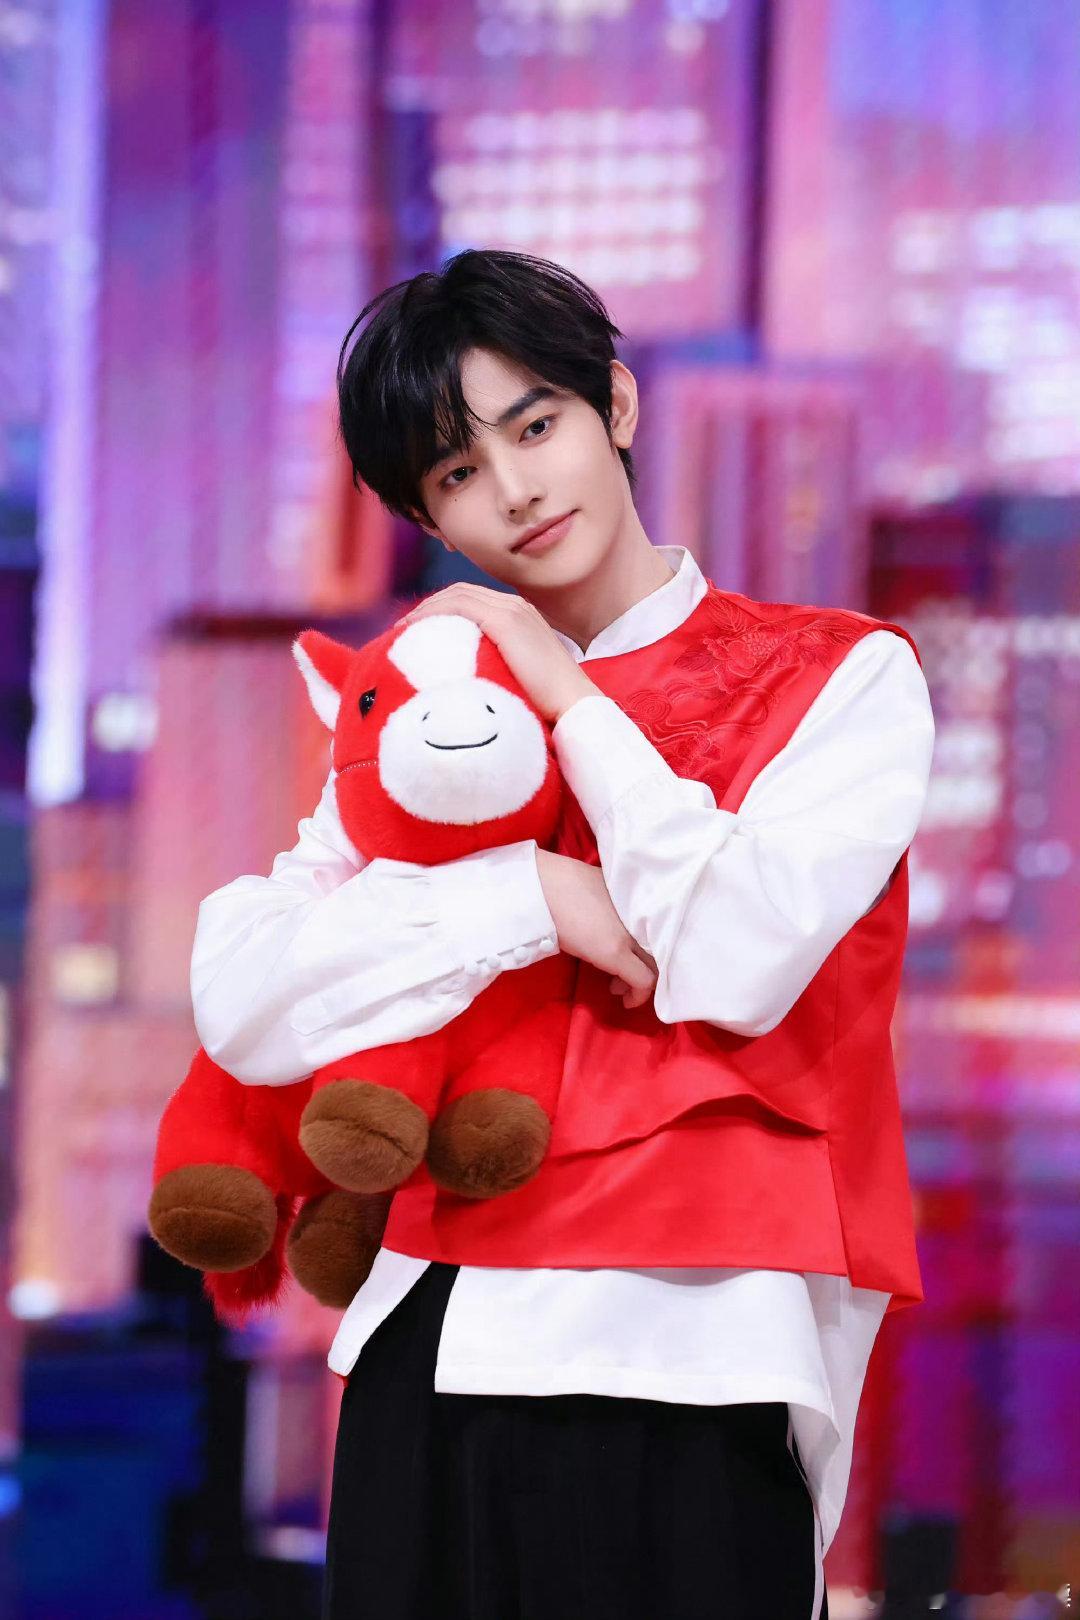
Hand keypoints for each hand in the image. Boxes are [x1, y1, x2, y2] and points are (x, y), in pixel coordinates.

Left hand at [397, 583, 598, 723]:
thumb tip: (474, 689)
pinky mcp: (506, 622)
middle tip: (402, 631)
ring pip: (456, 596)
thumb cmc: (550, 705)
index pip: (472, 601)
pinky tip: (414, 631)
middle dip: (428, 607)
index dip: (441, 611)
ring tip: (401, 632)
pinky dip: (433, 614)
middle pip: (460, 593)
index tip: (417, 632)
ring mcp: (512, 610)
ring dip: (425, 610)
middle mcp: (516, 606)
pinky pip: (459, 607)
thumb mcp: (520, 680)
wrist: (575, 705)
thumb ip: (499, 671)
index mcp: (521, 616)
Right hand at [535, 850, 657, 1009]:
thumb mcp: (602, 887)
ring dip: (640, 977)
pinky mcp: (615, 952)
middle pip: (662, 948)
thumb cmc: (563, 883)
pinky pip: (642, 980)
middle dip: (648, 967)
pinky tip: (627, 1000)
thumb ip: (619, 904)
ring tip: (617, 985)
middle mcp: (641, 916)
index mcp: (641, 897)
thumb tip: (617, 918)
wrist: (542, 888)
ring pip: (654, 965)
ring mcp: (629, 934)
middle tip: (626, 977)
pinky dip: (639, 994)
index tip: (635, 957)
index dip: (654, 949)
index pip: (663, 930)